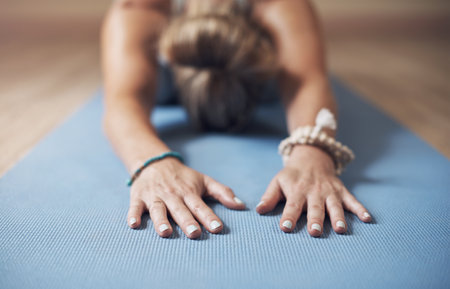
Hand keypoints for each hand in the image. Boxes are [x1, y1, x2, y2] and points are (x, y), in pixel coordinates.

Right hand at [127, 158, 245, 238]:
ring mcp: (155, 196)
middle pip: (180, 210)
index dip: (209, 217)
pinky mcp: (138, 198)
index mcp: (189, 193)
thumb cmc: (183, 176)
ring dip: (161, 221)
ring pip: (158, 210)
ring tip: (166, 233)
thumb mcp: (204, 180)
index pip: (200, 206)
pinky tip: (133, 224)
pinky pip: (135, 207)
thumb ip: (222, 192)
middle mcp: (172, 195)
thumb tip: (241, 205)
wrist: (154, 162)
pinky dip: (133, 215)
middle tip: (194, 234)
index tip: (217, 228)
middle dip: (187, 221)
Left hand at [256, 145, 370, 236]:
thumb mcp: (277, 182)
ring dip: (338, 217)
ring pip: (334, 205)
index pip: (292, 205)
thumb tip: (258, 210)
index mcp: (297, 191)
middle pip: (315, 208)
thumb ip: (269, 197)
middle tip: (315, 232)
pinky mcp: (342, 191)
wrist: (311, 156)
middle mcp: (314, 192)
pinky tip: (368, 219)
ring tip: (341, 230)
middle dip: (315, 220)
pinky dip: (361, 209)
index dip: (288, 216)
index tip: (285, 228)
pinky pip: (353, 200)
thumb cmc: (292, 175)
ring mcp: (330, 192)